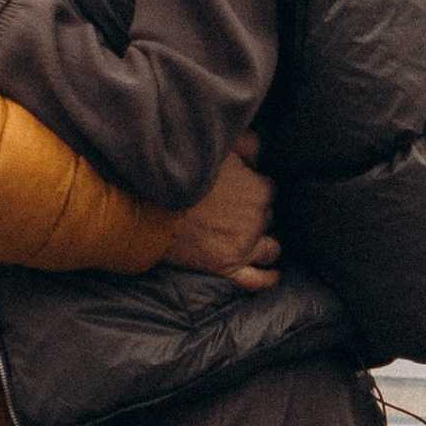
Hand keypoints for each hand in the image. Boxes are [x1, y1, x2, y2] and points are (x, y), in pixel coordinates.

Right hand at [166, 131, 280, 293]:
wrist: (152, 205)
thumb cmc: (184, 173)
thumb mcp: (221, 148)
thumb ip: (248, 145)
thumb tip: (259, 155)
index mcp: (260, 190)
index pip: (268, 190)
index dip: (253, 188)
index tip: (239, 188)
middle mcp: (258, 220)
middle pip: (267, 217)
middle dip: (254, 214)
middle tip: (233, 209)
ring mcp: (244, 246)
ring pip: (269, 248)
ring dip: (262, 242)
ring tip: (250, 237)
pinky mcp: (226, 267)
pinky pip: (255, 279)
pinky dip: (266, 278)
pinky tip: (274, 275)